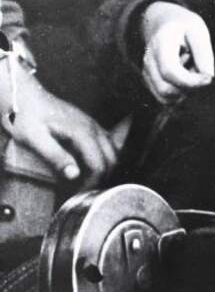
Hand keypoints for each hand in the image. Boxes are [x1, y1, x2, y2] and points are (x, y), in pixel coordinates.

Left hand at [0, 67, 127, 185]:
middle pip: (112, 159)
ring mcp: (92, 124)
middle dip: (101, 178)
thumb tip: (74, 174)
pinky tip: (86, 166)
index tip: (79, 194)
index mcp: (81, 132)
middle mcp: (92, 127)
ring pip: (112, 151)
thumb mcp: (34, 139)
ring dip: (104, 168)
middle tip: (83, 191)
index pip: (99, 164)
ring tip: (85, 181)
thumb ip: (55, 157)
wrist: (24, 96)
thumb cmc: (26, 117)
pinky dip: (102, 158)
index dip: (92, 183)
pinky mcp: (88, 125)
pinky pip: (106, 144)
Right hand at [142, 2, 213, 103]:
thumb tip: (208, 77)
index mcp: (160, 44)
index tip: (208, 78)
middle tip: (200, 73)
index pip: (170, 71)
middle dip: (188, 88)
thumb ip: (203, 54)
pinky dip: (178, 95)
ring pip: (165, 98)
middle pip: (166, 89)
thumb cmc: (183, 26)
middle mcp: (149, 60)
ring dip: (184, 92)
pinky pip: (165, 98)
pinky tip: (185, 78)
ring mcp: (147, 72)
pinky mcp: (149, 81)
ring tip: (192, 73)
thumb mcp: (198, 31)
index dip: (190, 81)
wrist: (162, 23)